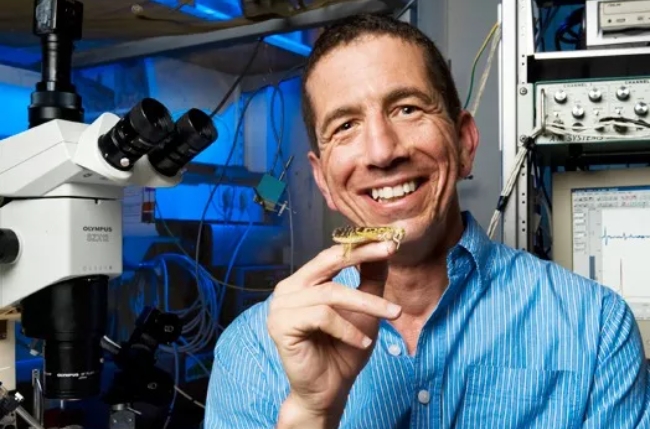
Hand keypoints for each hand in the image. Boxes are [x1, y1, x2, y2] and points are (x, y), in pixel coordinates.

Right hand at [268, 241, 401, 427]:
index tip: (390, 241)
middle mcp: (288, 289)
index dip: (360, 245)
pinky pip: (322, 317)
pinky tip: (363, 341)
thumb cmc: (344, 350)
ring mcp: (280, 307)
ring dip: (367, 303)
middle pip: (328, 262)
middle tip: (390, 251)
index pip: (332, 254)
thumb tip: (384, 247)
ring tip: (392, 315)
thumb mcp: (364, 309)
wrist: (328, 391)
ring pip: (330, 293)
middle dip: (362, 256)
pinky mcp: (281, 326)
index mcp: (303, 281)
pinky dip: (347, 328)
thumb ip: (369, 278)